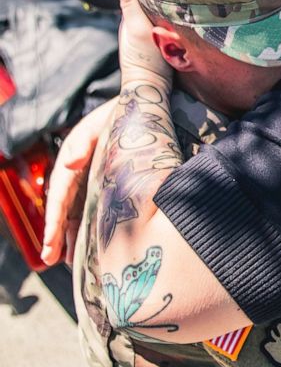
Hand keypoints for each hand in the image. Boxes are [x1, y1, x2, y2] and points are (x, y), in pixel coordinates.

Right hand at [41, 98, 115, 265]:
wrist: (143, 106)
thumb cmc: (120, 115)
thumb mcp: (101, 125)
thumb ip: (83, 144)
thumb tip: (68, 164)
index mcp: (73, 157)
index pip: (60, 195)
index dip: (54, 221)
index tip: (50, 243)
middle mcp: (79, 170)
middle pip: (65, 208)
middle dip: (57, 234)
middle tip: (51, 258)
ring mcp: (92, 177)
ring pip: (77, 211)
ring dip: (70, 235)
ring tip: (66, 260)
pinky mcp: (106, 181)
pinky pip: (93, 208)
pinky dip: (87, 226)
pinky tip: (87, 245)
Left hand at [115, 0, 171, 82]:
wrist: (154, 86)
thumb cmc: (143, 58)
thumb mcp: (135, 27)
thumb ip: (130, 4)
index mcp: (132, 18)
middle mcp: (143, 24)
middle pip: (152, 1)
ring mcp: (155, 34)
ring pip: (163, 12)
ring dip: (172, 3)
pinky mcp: (168, 43)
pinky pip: (172, 24)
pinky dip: (177, 17)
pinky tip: (188, 11)